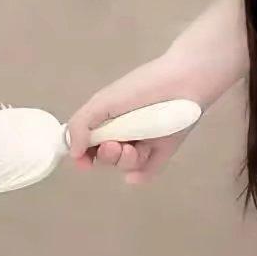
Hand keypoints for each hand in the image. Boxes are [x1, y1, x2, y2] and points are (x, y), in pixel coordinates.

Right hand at [66, 47, 202, 185]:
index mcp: (107, 119)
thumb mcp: (104, 101)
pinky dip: (141, 174)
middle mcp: (124, 132)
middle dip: (107, 156)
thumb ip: (82, 125)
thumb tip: (71, 152)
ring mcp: (144, 143)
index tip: (83, 160)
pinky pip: (148, 171)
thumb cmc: (142, 86)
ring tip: (132, 148)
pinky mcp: (164, 151)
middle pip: (107, 158)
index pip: (89, 144)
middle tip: (114, 145)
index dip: (83, 155)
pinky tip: (136, 174)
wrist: (185, 81)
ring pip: (127, 165)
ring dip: (124, 161)